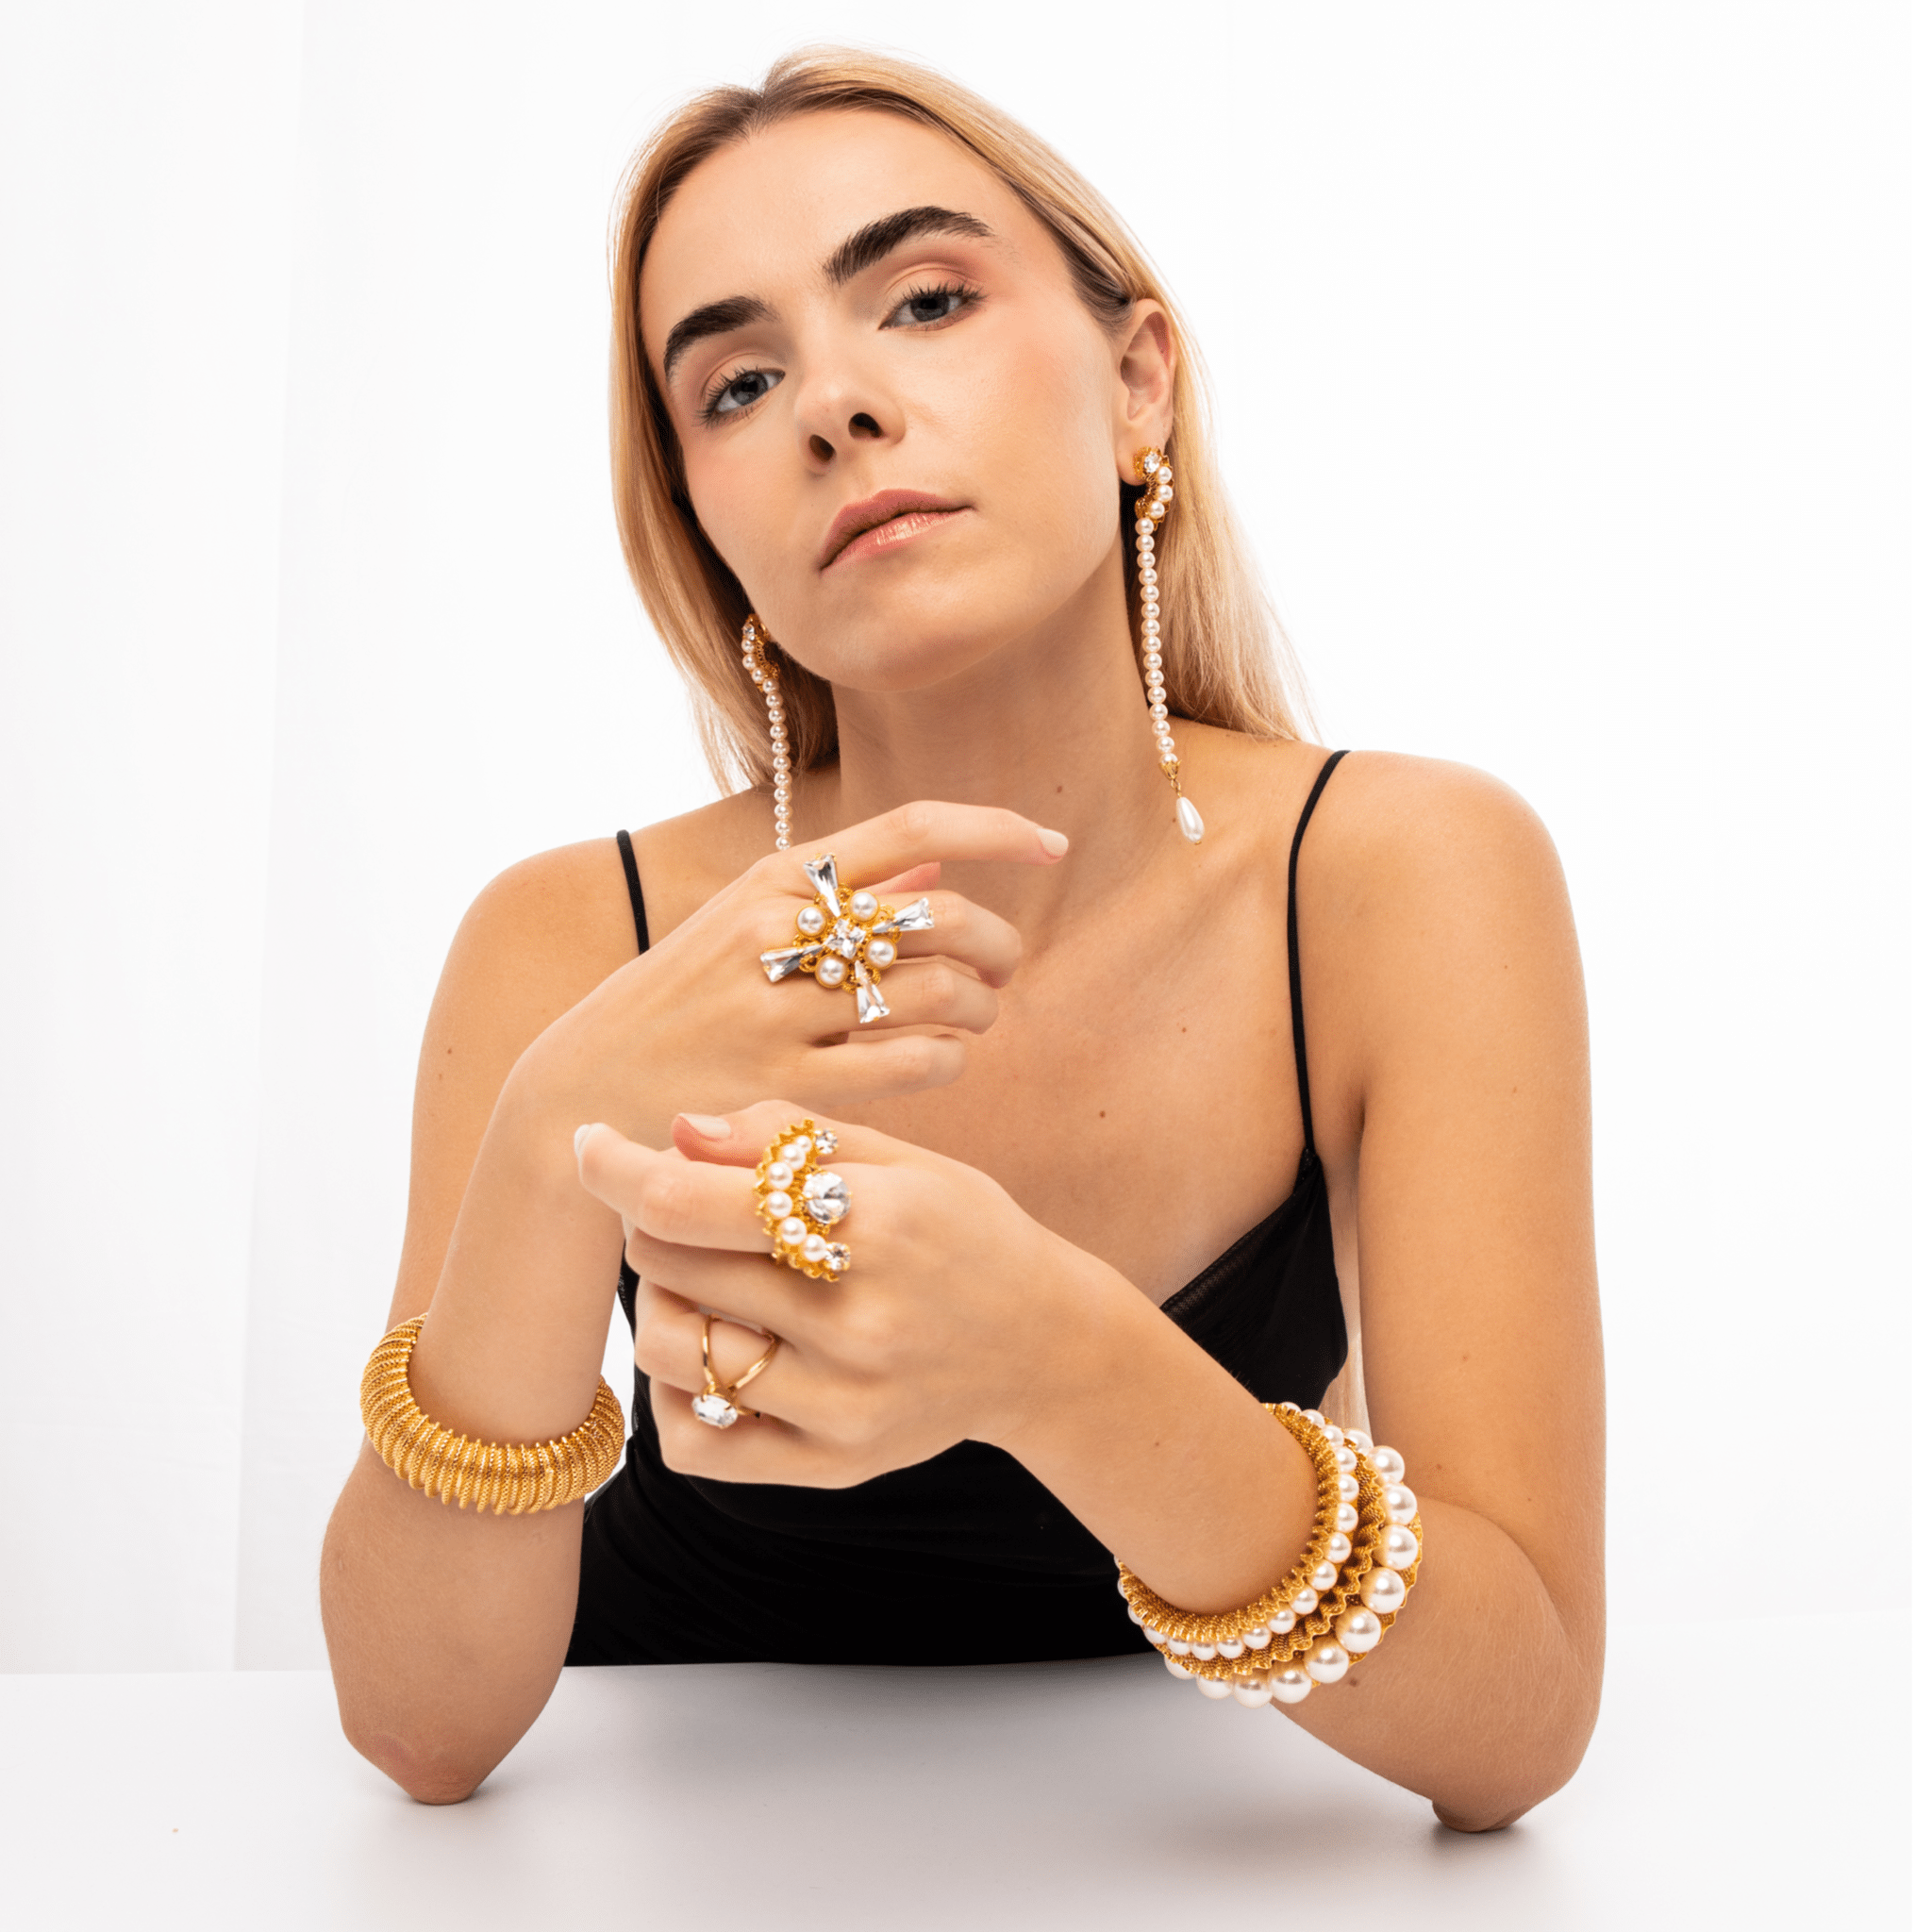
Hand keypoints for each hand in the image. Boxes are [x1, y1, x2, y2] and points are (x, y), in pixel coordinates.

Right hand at [535, 804, 1066, 1137]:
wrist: (583, 1088)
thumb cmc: (681, 1002)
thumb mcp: (742, 923)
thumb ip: (838, 893)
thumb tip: (936, 863)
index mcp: (775, 880)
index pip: (912, 827)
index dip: (996, 830)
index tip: (1053, 847)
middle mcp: (776, 934)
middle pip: (943, 917)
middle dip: (998, 943)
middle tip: (1003, 967)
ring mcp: (777, 1011)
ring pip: (938, 992)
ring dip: (980, 1006)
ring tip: (976, 1015)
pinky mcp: (784, 1087)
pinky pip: (911, 1064)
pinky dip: (948, 1058)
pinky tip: (942, 1059)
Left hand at [573, 1101, 1124, 1486]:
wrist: (1046, 1347)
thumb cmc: (961, 1232)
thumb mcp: (902, 1159)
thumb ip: (788, 1134)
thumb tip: (673, 1132)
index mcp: (883, 1224)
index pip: (697, 1201)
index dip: (622, 1167)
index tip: (590, 1143)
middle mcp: (863, 1323)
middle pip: (673, 1265)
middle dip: (653, 1221)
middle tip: (682, 1206)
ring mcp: (845, 1406)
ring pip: (671, 1351)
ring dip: (660, 1301)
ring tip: (698, 1280)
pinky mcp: (831, 1465)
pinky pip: (696, 1440)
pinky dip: (678, 1392)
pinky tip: (714, 1352)